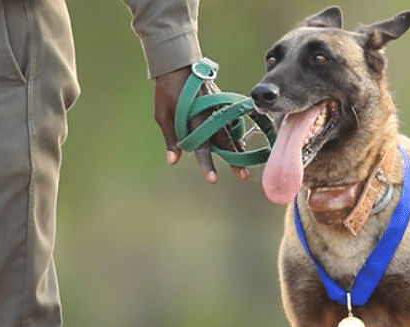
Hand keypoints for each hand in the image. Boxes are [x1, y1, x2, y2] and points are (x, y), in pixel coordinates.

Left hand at [153, 66, 248, 182]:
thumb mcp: (163, 114)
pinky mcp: (221, 101)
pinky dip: (235, 132)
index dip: (206, 163)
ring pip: (230, 131)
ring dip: (237, 147)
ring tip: (246, 161)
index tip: (213, 179)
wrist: (179, 65)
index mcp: (193, 118)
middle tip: (243, 176)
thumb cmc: (167, 91)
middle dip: (234, 159)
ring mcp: (217, 107)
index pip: (201, 146)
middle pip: (224, 141)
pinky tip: (239, 143)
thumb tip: (173, 161)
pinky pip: (231, 120)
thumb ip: (171, 138)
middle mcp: (209, 114)